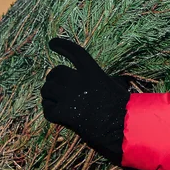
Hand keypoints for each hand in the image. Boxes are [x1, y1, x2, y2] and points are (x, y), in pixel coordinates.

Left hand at [40, 37, 147, 169]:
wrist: (120, 126)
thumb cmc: (122, 107)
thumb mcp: (114, 85)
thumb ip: (99, 79)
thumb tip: (96, 80)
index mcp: (93, 72)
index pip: (75, 52)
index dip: (62, 46)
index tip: (52, 42)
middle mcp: (79, 81)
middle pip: (55, 73)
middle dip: (53, 80)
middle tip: (56, 87)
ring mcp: (69, 96)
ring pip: (47, 90)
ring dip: (49, 96)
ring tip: (56, 102)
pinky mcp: (63, 113)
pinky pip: (47, 109)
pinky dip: (50, 111)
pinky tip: (58, 115)